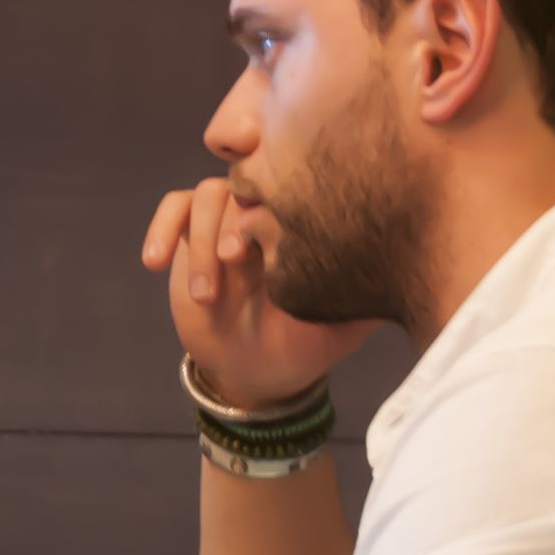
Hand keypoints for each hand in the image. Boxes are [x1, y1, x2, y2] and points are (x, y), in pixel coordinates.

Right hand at [140, 178, 372, 408]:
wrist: (259, 371)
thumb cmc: (307, 343)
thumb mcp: (347, 319)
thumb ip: (368, 290)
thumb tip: (401, 265)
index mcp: (305, 221)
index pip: (291, 185)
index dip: (274, 204)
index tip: (269, 248)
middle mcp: (267, 211)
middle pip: (244, 183)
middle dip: (233, 221)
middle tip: (234, 261)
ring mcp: (227, 219)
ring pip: (206, 196)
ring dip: (199, 243)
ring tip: (205, 295)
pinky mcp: (190, 234)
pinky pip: (173, 209)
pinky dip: (160, 229)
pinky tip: (153, 263)